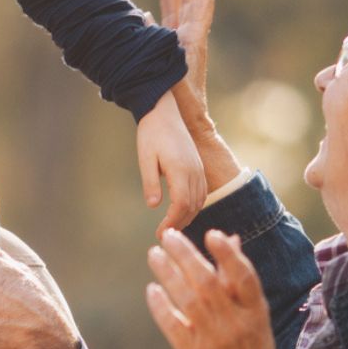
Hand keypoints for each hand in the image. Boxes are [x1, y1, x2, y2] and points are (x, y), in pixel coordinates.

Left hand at [137, 92, 207, 237]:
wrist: (163, 111)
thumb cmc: (151, 133)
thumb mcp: (145, 158)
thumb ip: (150, 182)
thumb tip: (154, 206)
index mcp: (181, 169)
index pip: (181, 205)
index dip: (172, 222)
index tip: (160, 233)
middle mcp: (194, 171)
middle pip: (192, 206)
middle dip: (179, 224)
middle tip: (164, 237)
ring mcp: (198, 169)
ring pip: (200, 201)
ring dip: (188, 217)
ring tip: (172, 228)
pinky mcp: (198, 167)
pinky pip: (202, 192)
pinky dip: (194, 206)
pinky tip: (182, 213)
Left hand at [145, 227, 289, 348]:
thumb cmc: (253, 346)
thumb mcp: (255, 314)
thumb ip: (239, 278)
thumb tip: (230, 238)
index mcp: (255, 311)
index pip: (244, 277)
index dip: (228, 254)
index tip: (211, 233)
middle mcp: (235, 324)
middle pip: (208, 283)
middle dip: (185, 255)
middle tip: (168, 235)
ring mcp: (213, 341)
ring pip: (187, 300)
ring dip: (168, 274)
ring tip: (154, 254)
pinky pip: (173, 326)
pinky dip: (161, 306)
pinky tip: (152, 289)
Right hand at [159, 0, 215, 145]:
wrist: (187, 122)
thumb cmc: (181, 101)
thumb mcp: (173, 69)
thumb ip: (159, 46)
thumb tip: (144, 17)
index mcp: (194, 38)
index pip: (202, 2)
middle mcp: (190, 39)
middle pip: (191, 2)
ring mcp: (180, 47)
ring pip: (179, 13)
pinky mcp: (170, 57)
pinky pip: (165, 30)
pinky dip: (159, 17)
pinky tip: (149, 12)